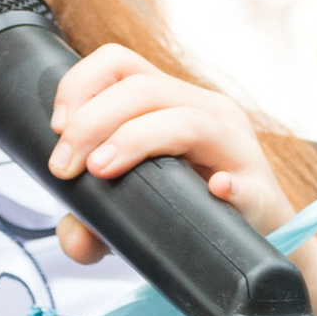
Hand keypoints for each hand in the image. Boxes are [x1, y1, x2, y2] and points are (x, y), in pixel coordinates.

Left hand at [45, 40, 293, 263]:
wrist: (251, 250)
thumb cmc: (187, 212)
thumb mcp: (132, 209)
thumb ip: (95, 221)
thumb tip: (73, 239)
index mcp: (170, 103)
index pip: (122, 64)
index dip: (81, 84)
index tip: (57, 128)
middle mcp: (204, 111)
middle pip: (143, 88)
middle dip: (92, 121)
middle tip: (65, 167)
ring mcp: (235, 148)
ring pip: (185, 120)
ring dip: (135, 139)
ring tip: (101, 170)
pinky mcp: (259, 192)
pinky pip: (243, 181)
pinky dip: (227, 185)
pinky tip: (214, 189)